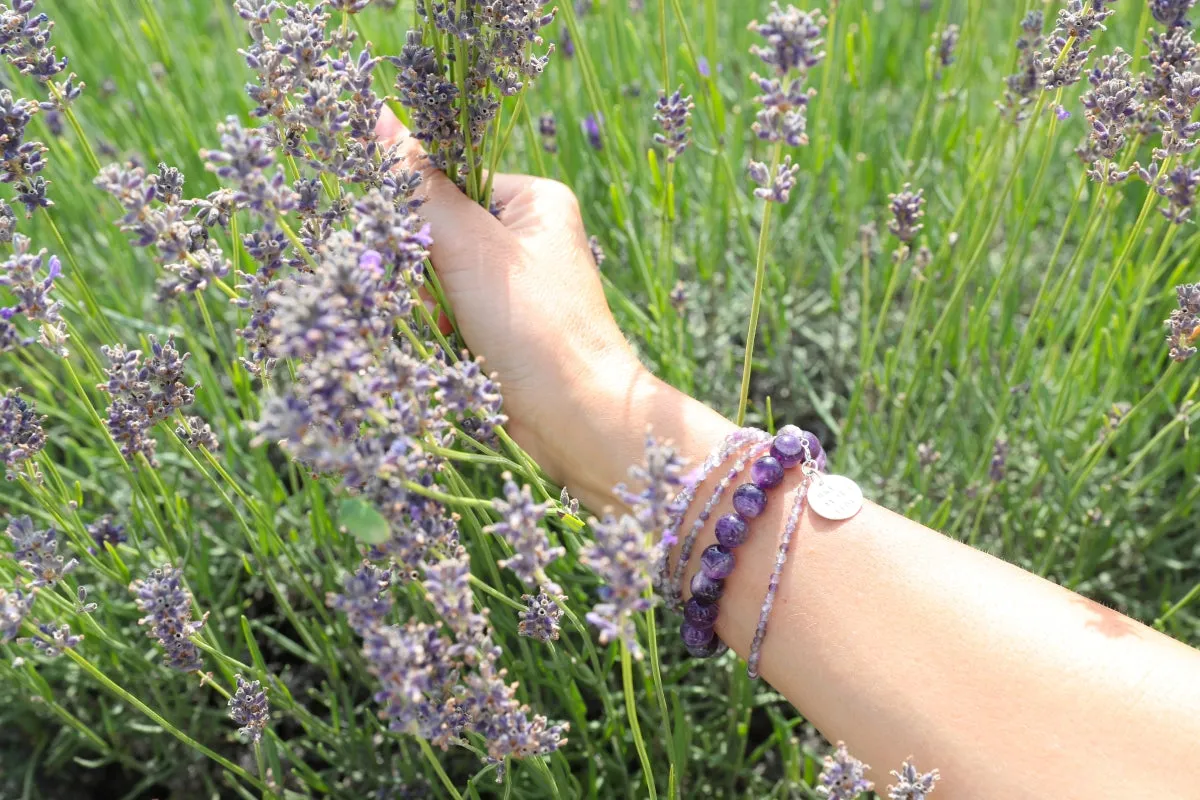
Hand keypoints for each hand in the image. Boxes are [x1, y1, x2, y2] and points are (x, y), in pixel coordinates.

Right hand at [377, 108, 733, 504]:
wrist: (577, 420)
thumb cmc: (537, 328)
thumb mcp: (471, 247)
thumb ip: (419, 187)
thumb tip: (378, 116)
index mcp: (535, 200)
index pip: (449, 180)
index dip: (420, 213)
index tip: (407, 243)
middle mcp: (530, 237)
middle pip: (440, 231)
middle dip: (426, 269)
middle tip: (440, 298)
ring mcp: (518, 285)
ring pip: (438, 278)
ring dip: (431, 305)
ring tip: (451, 330)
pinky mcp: (505, 329)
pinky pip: (451, 315)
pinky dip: (443, 332)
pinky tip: (453, 349)